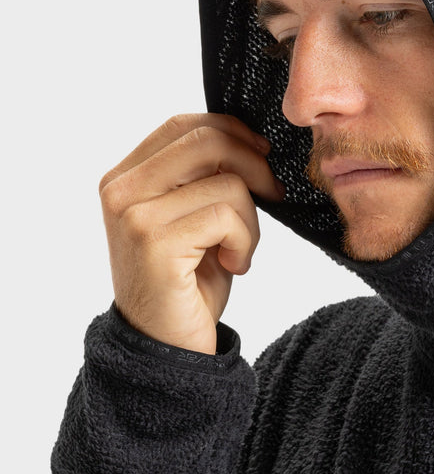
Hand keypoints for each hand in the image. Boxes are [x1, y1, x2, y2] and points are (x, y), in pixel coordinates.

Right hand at [99, 113, 284, 354]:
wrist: (168, 348)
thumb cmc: (189, 283)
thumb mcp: (196, 217)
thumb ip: (206, 176)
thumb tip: (252, 139)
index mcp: (125, 177)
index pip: (184, 125)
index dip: (233, 131)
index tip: (263, 156)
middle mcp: (120, 189)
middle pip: (206, 140)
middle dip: (255, 164)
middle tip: (273, 194)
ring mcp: (133, 214)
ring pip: (227, 182)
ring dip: (252, 219)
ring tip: (239, 250)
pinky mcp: (154, 242)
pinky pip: (227, 216)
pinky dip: (245, 242)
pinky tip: (234, 265)